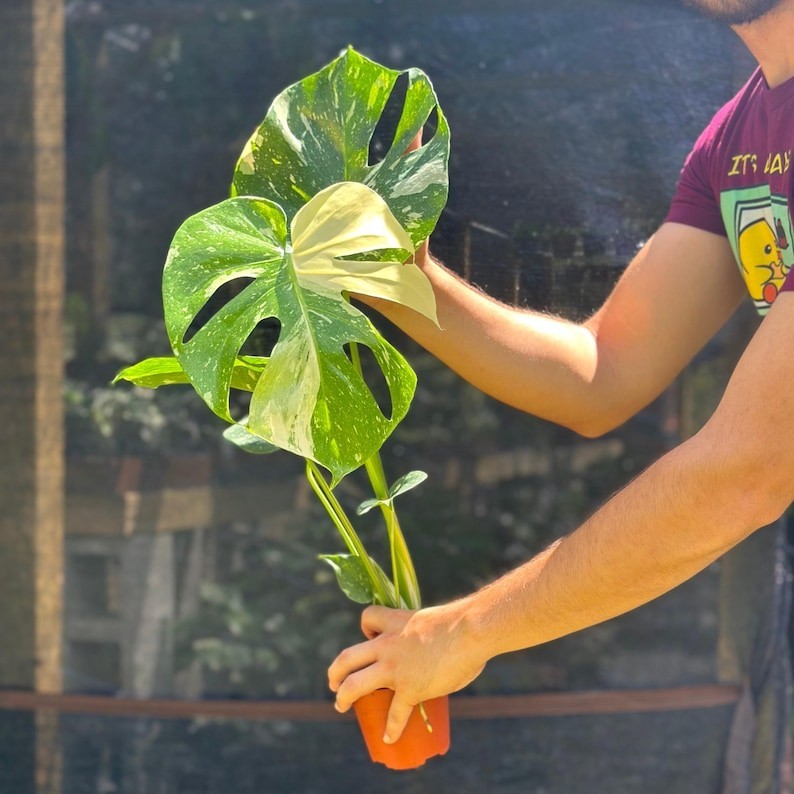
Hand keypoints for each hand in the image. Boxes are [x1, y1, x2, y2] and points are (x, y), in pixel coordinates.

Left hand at [327, 601, 487, 742]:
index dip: (365, 628)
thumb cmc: (461, 624)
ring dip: (343, 697)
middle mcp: (387, 645)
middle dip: (336, 671)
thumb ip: (429, 636)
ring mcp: (395, 668)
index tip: (369, 637)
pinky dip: (391, 729)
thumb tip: (441, 652)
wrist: (470, 631)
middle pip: (348, 657)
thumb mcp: (433, 621)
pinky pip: (395, 714)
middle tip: (334, 681)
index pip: (368, 618)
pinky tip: (389, 738)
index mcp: (395, 622)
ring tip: (340, 706)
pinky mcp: (410, 688)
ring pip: (355, 685)